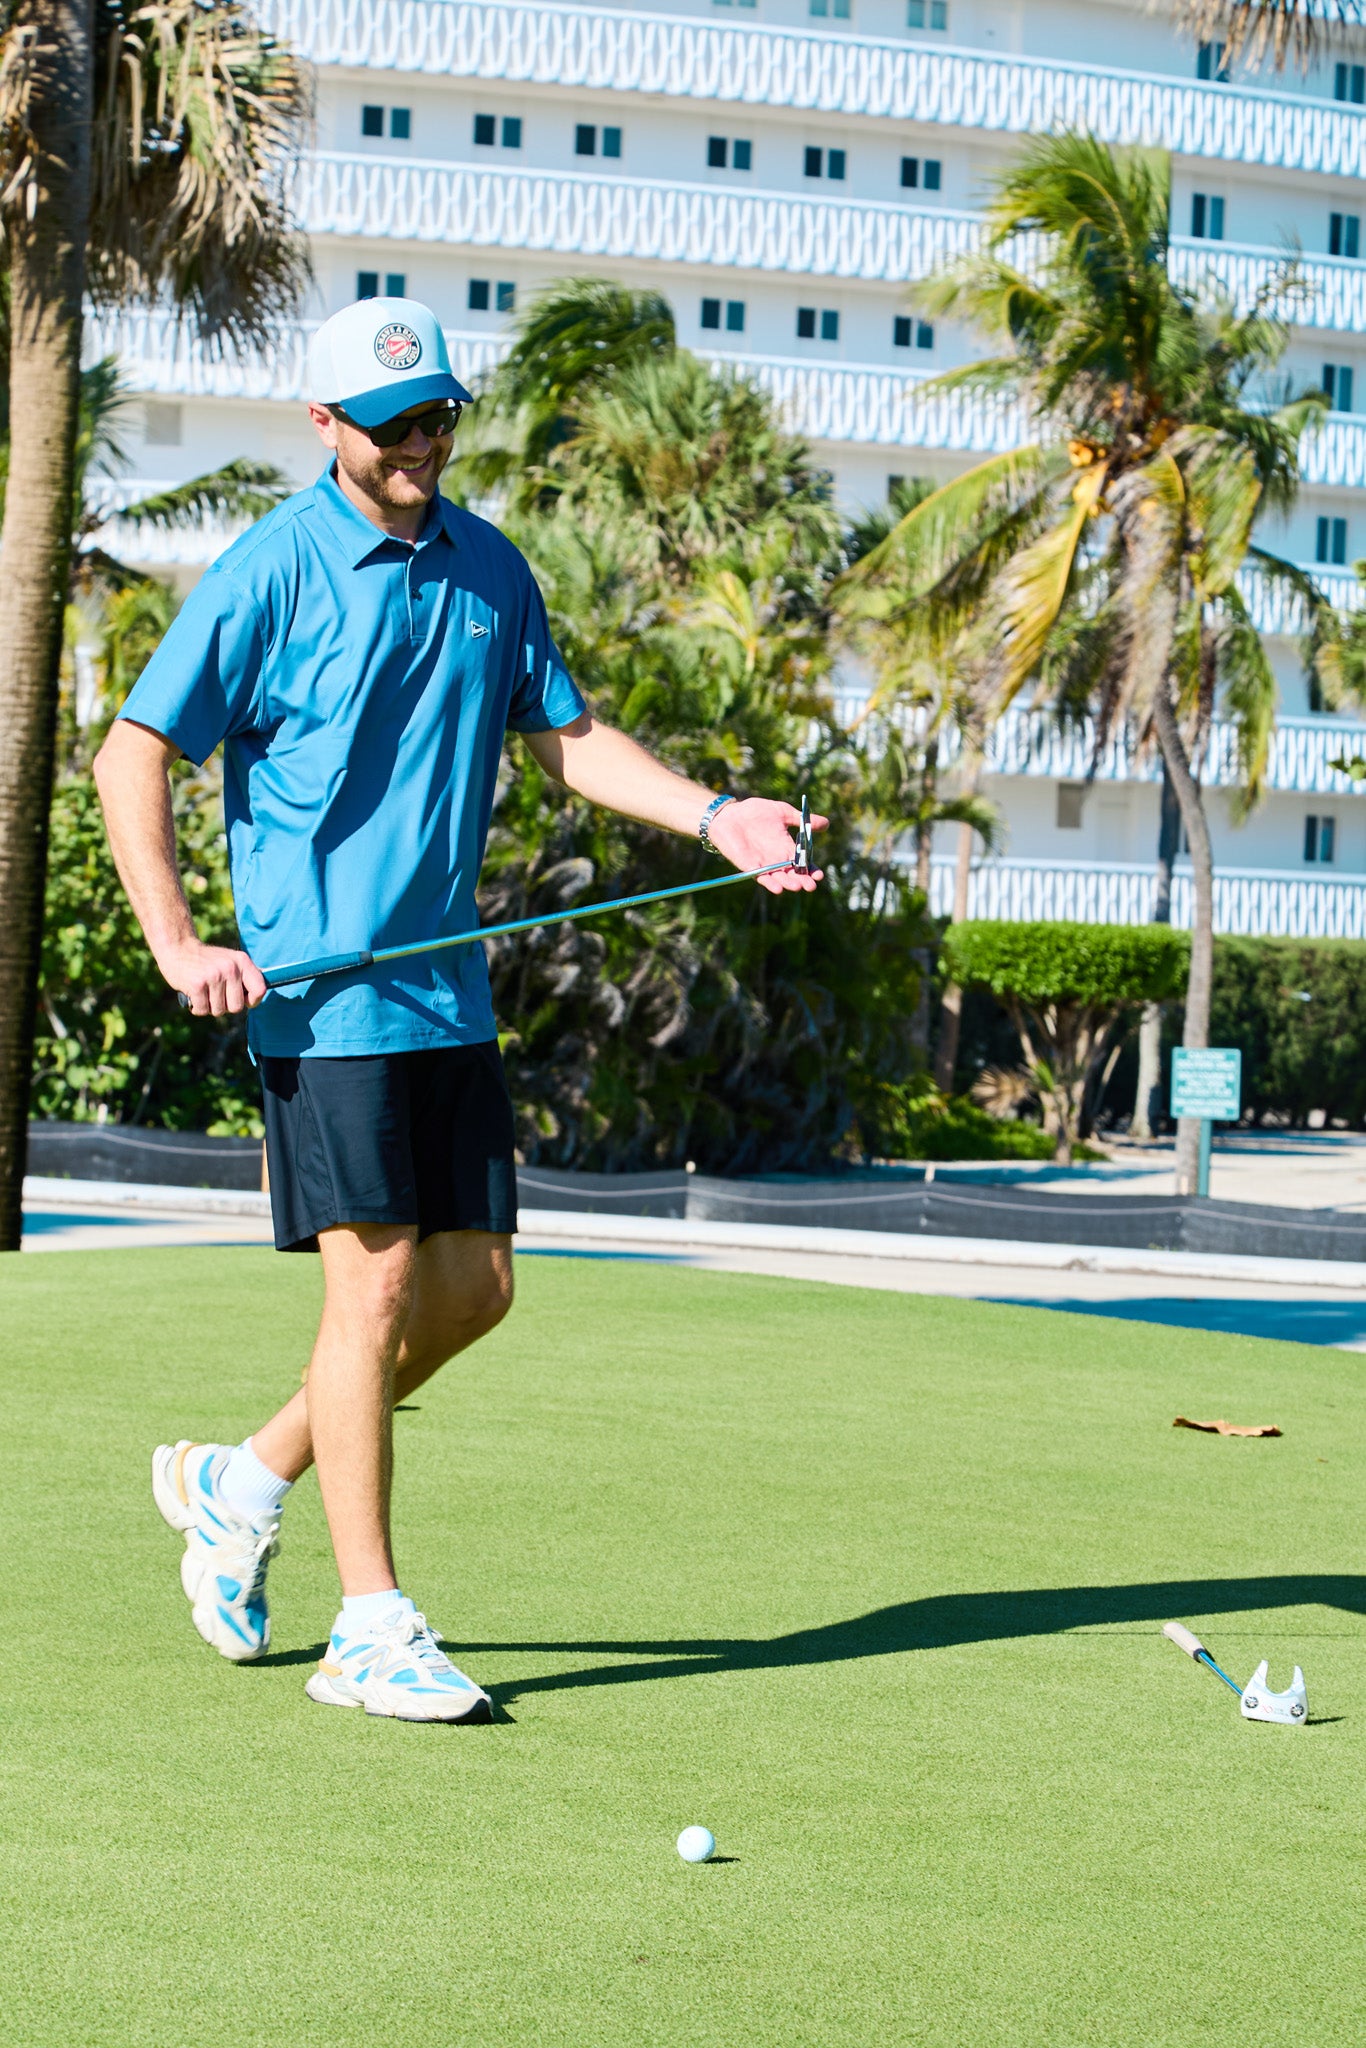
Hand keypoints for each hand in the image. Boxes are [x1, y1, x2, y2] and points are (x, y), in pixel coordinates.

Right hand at [161, 939, 266, 1016]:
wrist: (178, 948)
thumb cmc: (205, 960)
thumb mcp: (229, 960)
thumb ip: (244, 975)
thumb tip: (260, 992)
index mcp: (242, 961)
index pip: (260, 989)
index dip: (253, 1000)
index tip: (243, 1000)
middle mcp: (230, 968)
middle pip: (237, 1007)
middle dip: (225, 1006)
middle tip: (215, 993)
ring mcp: (214, 976)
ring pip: (218, 1011)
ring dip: (209, 1006)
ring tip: (203, 991)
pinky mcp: (198, 985)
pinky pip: (202, 1010)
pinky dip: (197, 1007)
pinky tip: (193, 994)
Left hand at [707, 797, 826, 895]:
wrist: (730, 813)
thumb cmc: (755, 812)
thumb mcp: (782, 812)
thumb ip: (802, 820)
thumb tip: (826, 823)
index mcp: (786, 847)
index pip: (802, 862)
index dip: (811, 870)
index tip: (819, 875)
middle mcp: (777, 858)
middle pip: (792, 874)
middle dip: (802, 880)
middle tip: (811, 886)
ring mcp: (763, 863)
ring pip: (778, 878)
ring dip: (787, 884)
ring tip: (797, 887)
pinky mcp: (749, 865)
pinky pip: (761, 877)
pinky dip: (769, 883)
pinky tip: (778, 889)